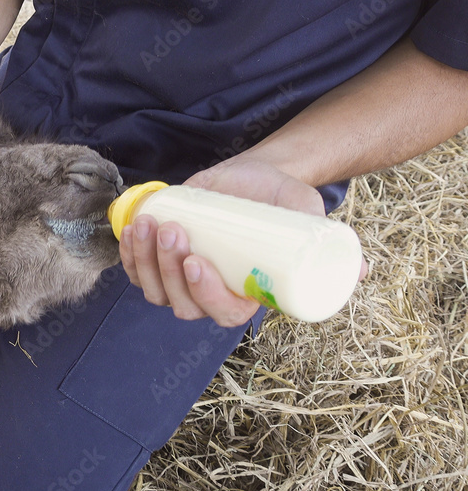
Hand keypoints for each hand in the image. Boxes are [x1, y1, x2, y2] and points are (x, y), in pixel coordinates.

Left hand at [119, 156, 364, 326]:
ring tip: (151, 224)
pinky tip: (131, 231)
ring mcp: (179, 281)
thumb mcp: (305, 215)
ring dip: (144, 260)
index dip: (204, 294)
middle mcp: (209, 296)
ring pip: (153, 289)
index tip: (196, 261)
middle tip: (174, 231)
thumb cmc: (281, 200)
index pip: (223, 313)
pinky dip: (128, 255)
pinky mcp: (159, 261)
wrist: (251, 177)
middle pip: (181, 302)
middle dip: (168, 270)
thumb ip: (328, 239)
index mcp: (245, 297)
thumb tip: (364, 272)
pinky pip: (135, 271)